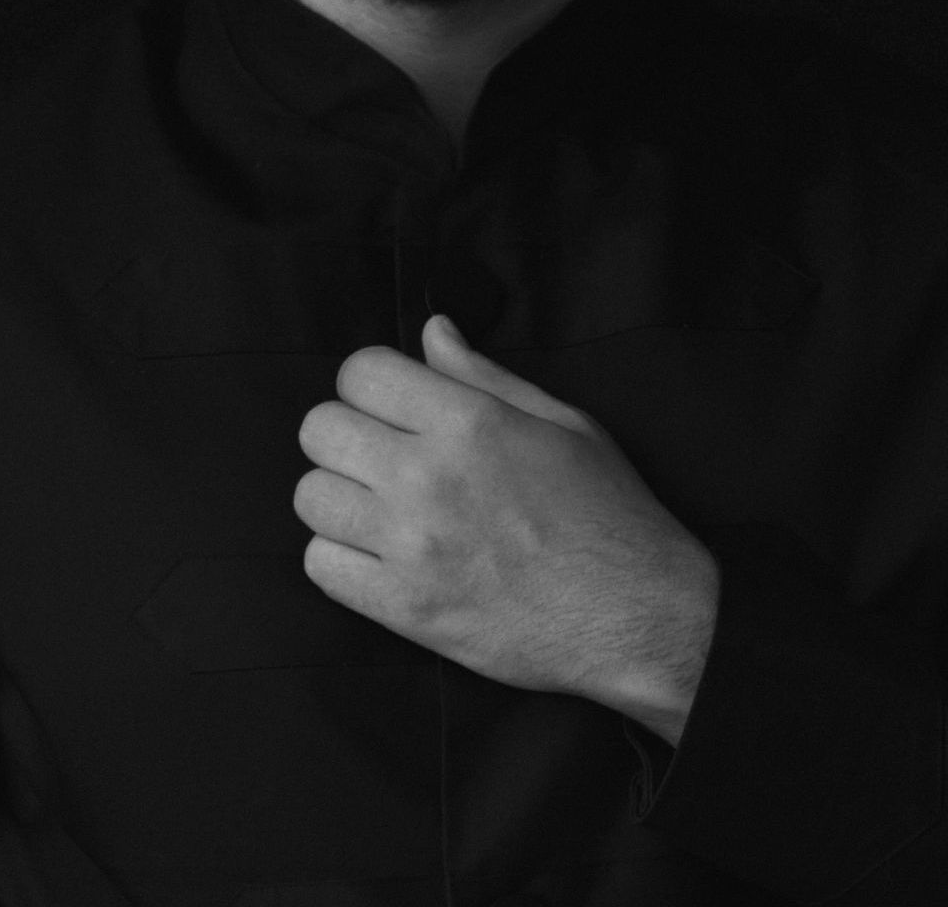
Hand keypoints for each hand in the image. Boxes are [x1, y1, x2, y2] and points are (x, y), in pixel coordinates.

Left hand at [294, 314, 718, 738]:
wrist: (637, 614)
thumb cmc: (607, 511)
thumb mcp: (559, 421)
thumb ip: (483, 375)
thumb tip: (433, 332)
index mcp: (468, 422)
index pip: (359, 372)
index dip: (370, 381)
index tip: (391, 403)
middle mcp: (429, 477)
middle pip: (320, 429)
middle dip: (346, 432)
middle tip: (381, 453)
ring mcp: (412, 547)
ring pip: (311, 497)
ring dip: (338, 495)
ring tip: (379, 505)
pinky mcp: (405, 609)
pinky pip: (320, 566)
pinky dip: (339, 556)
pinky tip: (377, 553)